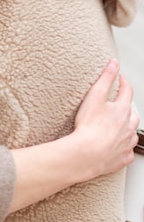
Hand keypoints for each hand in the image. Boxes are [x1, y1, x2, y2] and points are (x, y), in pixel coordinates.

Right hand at [73, 59, 138, 175]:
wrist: (88, 154)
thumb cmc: (90, 126)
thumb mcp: (95, 95)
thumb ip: (105, 78)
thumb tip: (114, 63)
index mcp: (123, 110)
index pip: (127, 91)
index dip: (123, 83)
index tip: (120, 79)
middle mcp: (129, 126)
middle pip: (133, 114)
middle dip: (127, 108)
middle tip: (119, 104)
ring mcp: (126, 143)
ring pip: (132, 133)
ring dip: (127, 128)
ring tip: (119, 126)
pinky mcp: (122, 157)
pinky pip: (126, 151)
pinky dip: (123, 147)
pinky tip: (117, 147)